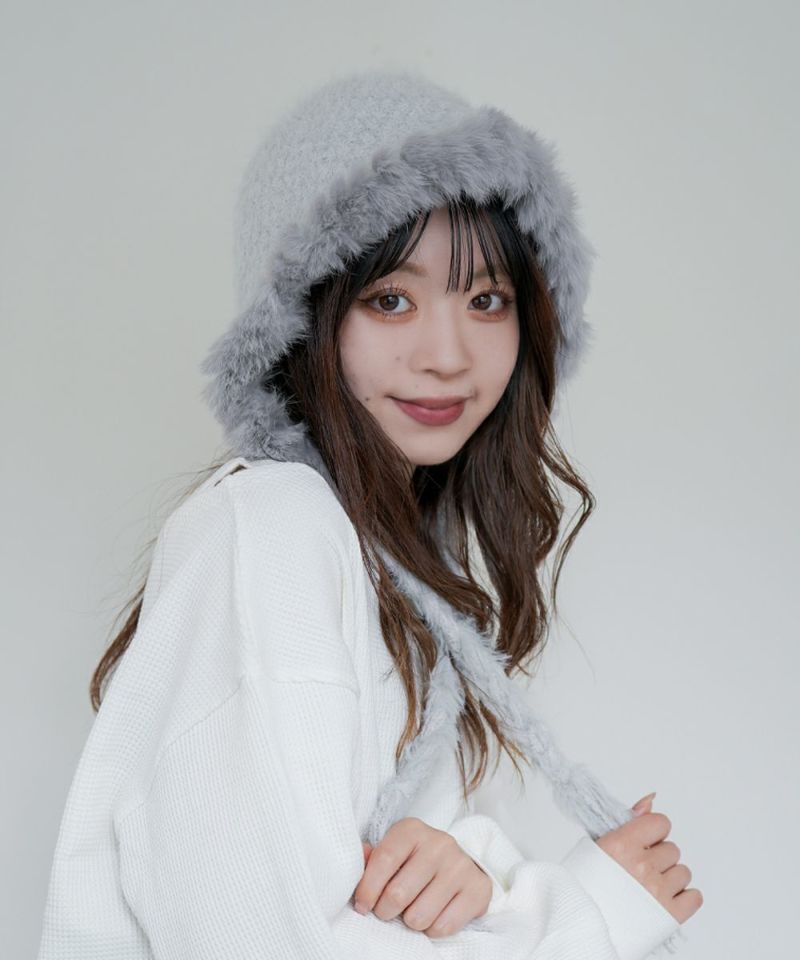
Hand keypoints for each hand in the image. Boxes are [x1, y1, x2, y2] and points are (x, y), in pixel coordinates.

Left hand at [352, 816, 492, 937]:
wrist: (459, 864)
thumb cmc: (415, 861)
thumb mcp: (393, 852)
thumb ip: (372, 857)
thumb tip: (359, 857)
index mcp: (413, 830)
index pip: (384, 860)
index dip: (367, 889)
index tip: (362, 906)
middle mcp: (439, 843)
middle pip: (398, 893)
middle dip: (385, 911)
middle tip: (387, 910)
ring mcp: (460, 866)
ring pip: (419, 916)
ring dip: (410, 921)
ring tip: (412, 910)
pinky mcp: (478, 889)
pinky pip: (443, 927)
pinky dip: (432, 929)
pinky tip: (433, 915)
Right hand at [595, 793, 703, 923]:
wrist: (581, 924)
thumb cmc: (587, 884)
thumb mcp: (600, 844)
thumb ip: (630, 821)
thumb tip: (652, 799)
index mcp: (622, 844)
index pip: (661, 824)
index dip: (653, 833)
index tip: (643, 844)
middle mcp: (642, 865)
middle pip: (672, 850)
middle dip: (659, 858)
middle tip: (640, 871)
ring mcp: (658, 891)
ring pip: (684, 872)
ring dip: (670, 879)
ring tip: (649, 888)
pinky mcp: (670, 915)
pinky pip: (694, 897)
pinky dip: (683, 899)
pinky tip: (663, 900)